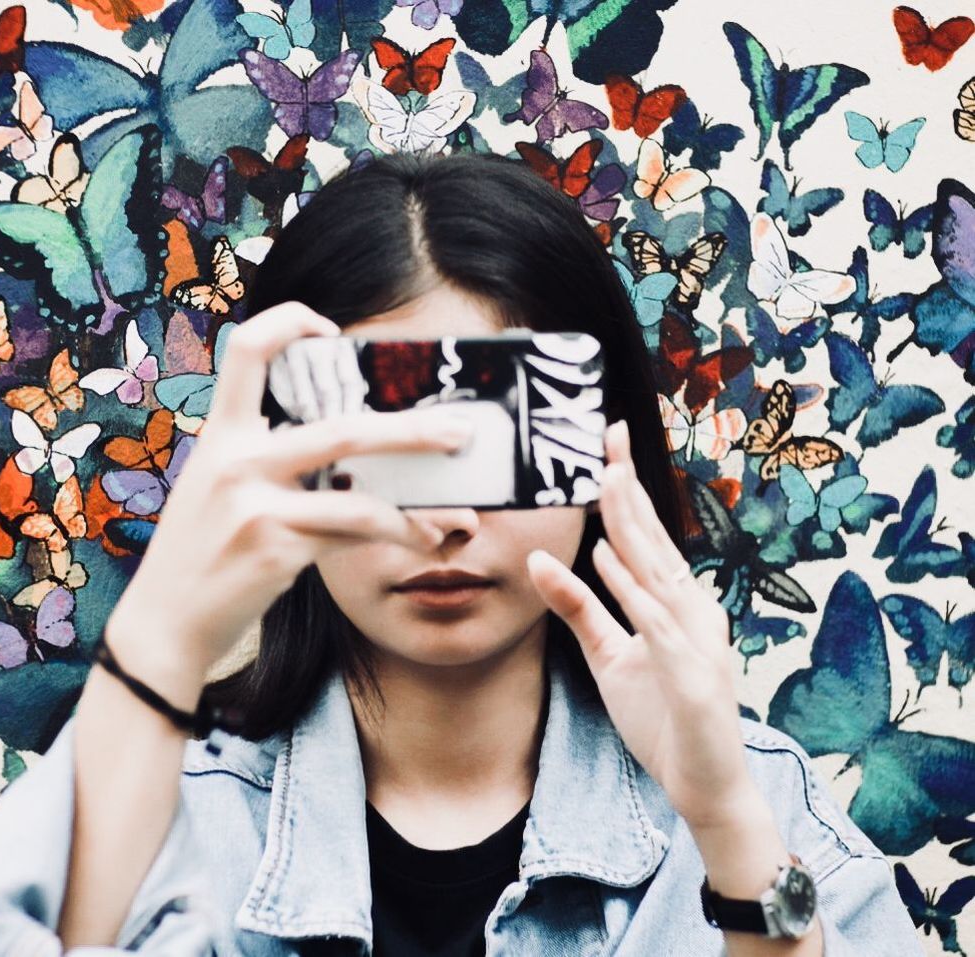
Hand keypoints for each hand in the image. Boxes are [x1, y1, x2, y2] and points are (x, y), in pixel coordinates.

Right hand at [103, 301, 475, 697]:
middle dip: (411, 430)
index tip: (330, 330)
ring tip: (461, 510)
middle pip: (341, 427)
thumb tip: (346, 451)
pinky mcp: (274, 549)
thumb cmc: (198, 556)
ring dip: (419, 500)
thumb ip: (263, 460)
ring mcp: (255, 505)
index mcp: (220, 435)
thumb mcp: (215, 489)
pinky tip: (423, 543)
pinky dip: (397, 538)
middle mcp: (235, 460)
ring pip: (359, 491)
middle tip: (460, 431)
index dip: (290, 321)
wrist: (163, 623)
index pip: (247, 348)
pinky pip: (353, 534)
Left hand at [525, 418, 758, 830]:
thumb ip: (577, 607)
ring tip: (605, 478)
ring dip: (630, 524)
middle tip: (607, 434)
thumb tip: (538, 558)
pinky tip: (607, 559)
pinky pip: (656, 625)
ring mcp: (697, 640)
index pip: (644, 537)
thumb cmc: (662, 716)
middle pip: (653, 539)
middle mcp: (692, 610)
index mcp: (674, 603)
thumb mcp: (607, 655)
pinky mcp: (692, 676)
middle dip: (629, 486)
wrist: (704, 785)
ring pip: (657, 571)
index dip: (625, 490)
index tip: (605, 444)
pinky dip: (631, 590)